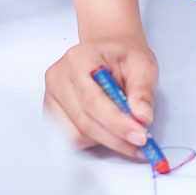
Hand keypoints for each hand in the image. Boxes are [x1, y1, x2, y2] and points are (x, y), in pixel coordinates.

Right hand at [43, 34, 159, 158]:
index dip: (116, 123)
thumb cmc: (122, 56)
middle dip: (116, 137)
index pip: (92, 100)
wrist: (108, 53)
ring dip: (106, 140)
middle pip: (84, 121)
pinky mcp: (53, 112)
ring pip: (77, 135)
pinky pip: (72, 137)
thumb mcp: (143, 64)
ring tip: (127, 132)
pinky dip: (95, 139)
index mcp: (78, 60)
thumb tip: (142, 117)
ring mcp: (52, 97)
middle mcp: (58, 78)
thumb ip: (143, 91)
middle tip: (141, 141)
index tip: (140, 135)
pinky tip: (110, 129)